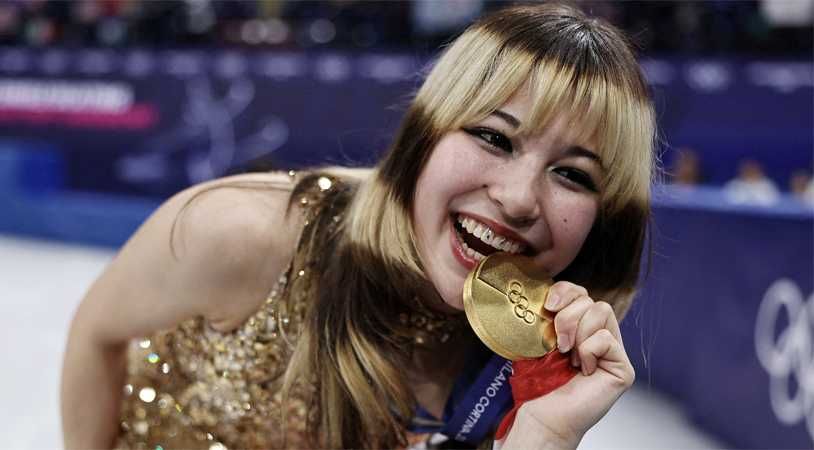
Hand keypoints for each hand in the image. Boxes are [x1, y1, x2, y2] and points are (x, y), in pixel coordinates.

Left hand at [502, 281, 634, 448]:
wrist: (543, 413)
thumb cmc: (539, 382)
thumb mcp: (541, 338)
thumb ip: (552, 314)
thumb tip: (550, 295)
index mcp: (580, 327)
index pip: (580, 293)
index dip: (566, 291)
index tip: (548, 305)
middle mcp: (600, 336)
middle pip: (591, 300)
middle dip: (568, 317)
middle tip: (558, 344)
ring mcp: (614, 352)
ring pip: (602, 312)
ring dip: (577, 332)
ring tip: (569, 357)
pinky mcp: (623, 368)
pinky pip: (606, 339)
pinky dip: (588, 351)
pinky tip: (583, 370)